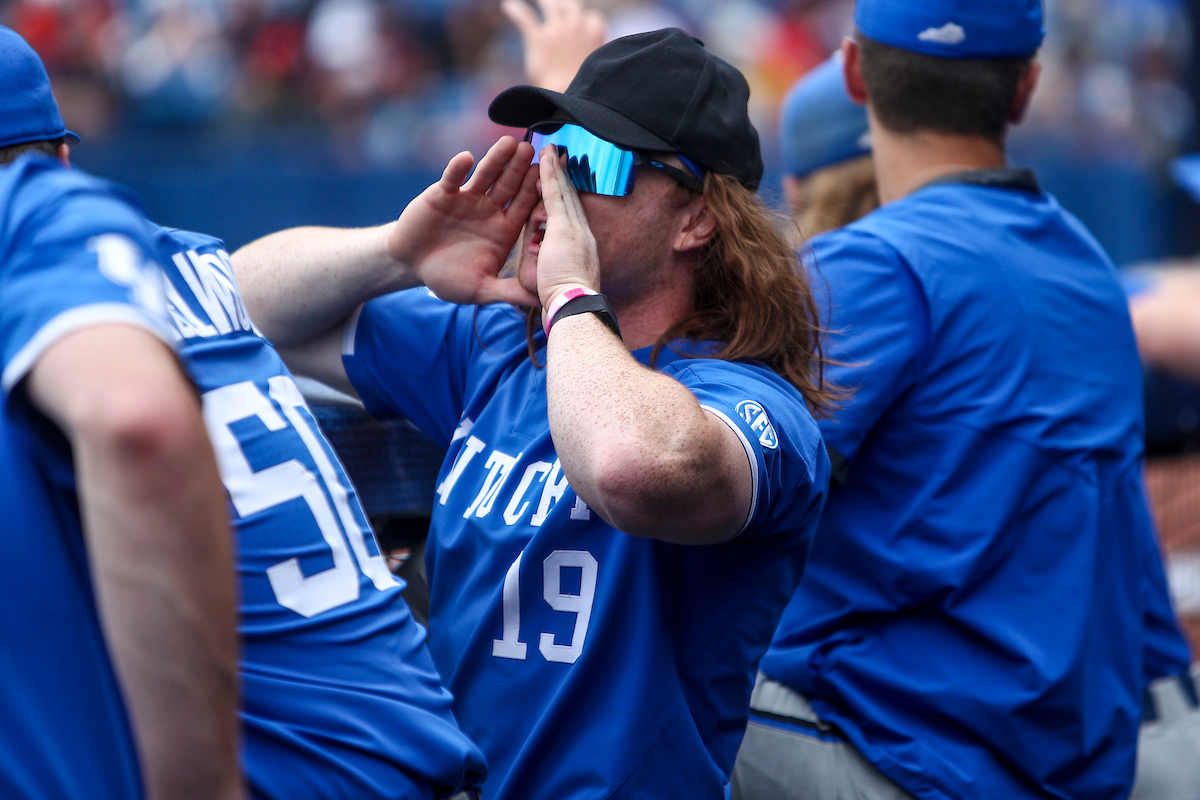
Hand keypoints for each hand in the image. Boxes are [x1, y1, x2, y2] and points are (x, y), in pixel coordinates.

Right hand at [388, 136, 541, 306]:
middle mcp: (490, 209)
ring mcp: (467, 198)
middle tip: (534, 150)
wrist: (412, 265)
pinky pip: (453, 178)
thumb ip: (510, 292)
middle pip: (509, 185)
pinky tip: (466, 158)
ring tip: (509, 143)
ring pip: (485, 175)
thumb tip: (543, 301)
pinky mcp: (443, 193)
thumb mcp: (481, 290)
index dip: (536, 193)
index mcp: (504, 229)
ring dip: (496, 159)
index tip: (550, 179)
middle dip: (521, 168)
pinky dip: (458, 168)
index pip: (525, 207)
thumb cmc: (448, 278)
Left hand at [502, 0, 604, 91]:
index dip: (585, 21)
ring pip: (550, 5)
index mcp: (594, 32)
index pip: (592, 17)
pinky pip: (525, 17)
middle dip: (564, 6)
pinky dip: (514, 10)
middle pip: (571, 6)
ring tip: (539, 2)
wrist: (569, 98)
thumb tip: (586, 60)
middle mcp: (577, 25)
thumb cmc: (583, 90)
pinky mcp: (538, 38)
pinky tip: (508, 7)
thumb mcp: (594, 69)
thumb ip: (591, 56)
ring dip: (544, 2)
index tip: (579, 26)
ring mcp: (557, 30)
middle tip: (556, 8)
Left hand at [537, 144, 600, 307]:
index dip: (567, 200)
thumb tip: (539, 271)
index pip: (572, 218)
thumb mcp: (556, 285)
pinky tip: (544, 157)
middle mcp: (583, 234)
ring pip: (564, 192)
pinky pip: (554, 194)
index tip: (564, 187)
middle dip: (564, 178)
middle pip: (571, 200)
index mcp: (581, 248)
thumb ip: (549, 272)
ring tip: (549, 149)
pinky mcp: (564, 227)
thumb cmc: (565, 306)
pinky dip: (550, 174)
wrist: (577, 309)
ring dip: (556, 169)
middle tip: (560, 157)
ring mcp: (575, 229)